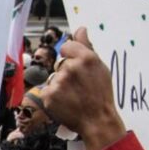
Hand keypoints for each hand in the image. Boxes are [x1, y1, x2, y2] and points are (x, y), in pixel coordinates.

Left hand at [40, 27, 125, 149]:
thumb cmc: (101, 95)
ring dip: (60, 85)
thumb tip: (80, 29)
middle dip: (67, 73)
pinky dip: (54, 96)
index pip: (66, 46)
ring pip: (54, 77)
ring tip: (73, 95)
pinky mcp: (48, 95)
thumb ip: (86, 47)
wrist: (97, 120)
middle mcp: (70, 68)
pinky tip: (65, 102)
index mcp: (85, 58)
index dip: (71, 56)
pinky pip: (48, 90)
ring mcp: (58, 82)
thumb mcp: (100, 67)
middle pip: (60, 63)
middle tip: (79, 86)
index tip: (77, 66)